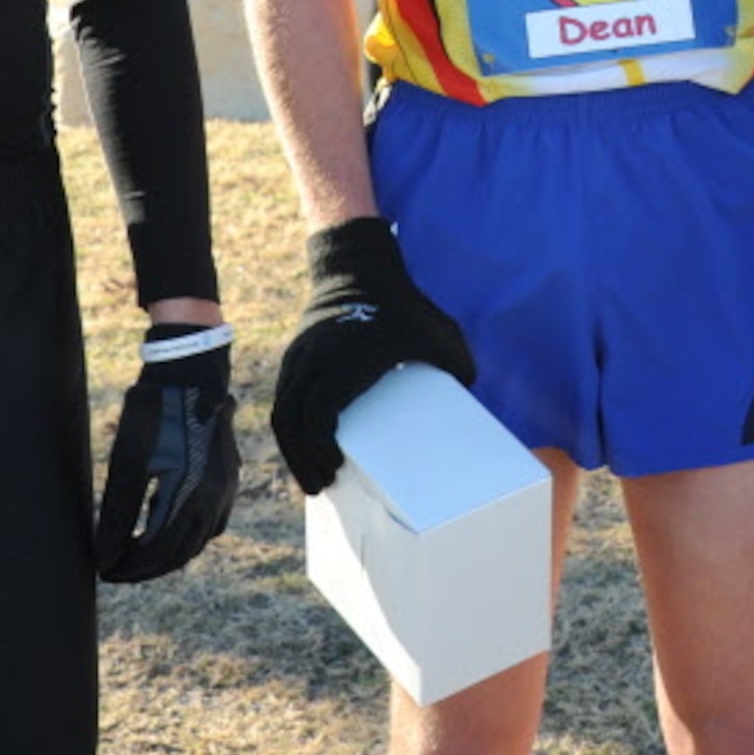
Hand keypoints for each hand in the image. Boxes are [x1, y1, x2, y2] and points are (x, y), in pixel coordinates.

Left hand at [95, 325, 240, 583]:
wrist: (190, 372)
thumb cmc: (152, 414)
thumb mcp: (128, 464)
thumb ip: (117, 515)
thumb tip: (104, 557)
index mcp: (191, 496)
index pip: (159, 551)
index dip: (130, 567)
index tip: (104, 572)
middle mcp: (216, 497)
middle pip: (181, 552)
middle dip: (147, 567)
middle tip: (116, 569)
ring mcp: (227, 487)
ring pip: (199, 539)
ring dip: (169, 553)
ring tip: (136, 553)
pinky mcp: (229, 476)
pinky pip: (212, 521)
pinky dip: (188, 534)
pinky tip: (167, 528)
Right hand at [269, 217, 475, 494]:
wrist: (359, 268)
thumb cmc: (405, 307)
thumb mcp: (441, 332)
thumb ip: (459, 365)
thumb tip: (471, 400)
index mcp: (350, 357)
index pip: (320, 409)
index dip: (320, 444)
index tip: (335, 467)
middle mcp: (318, 357)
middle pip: (292, 418)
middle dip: (302, 458)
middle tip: (321, 486)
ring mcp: (301, 356)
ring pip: (281, 410)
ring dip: (291, 448)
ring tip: (311, 478)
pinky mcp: (294, 357)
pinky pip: (283, 399)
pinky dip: (289, 429)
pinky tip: (303, 449)